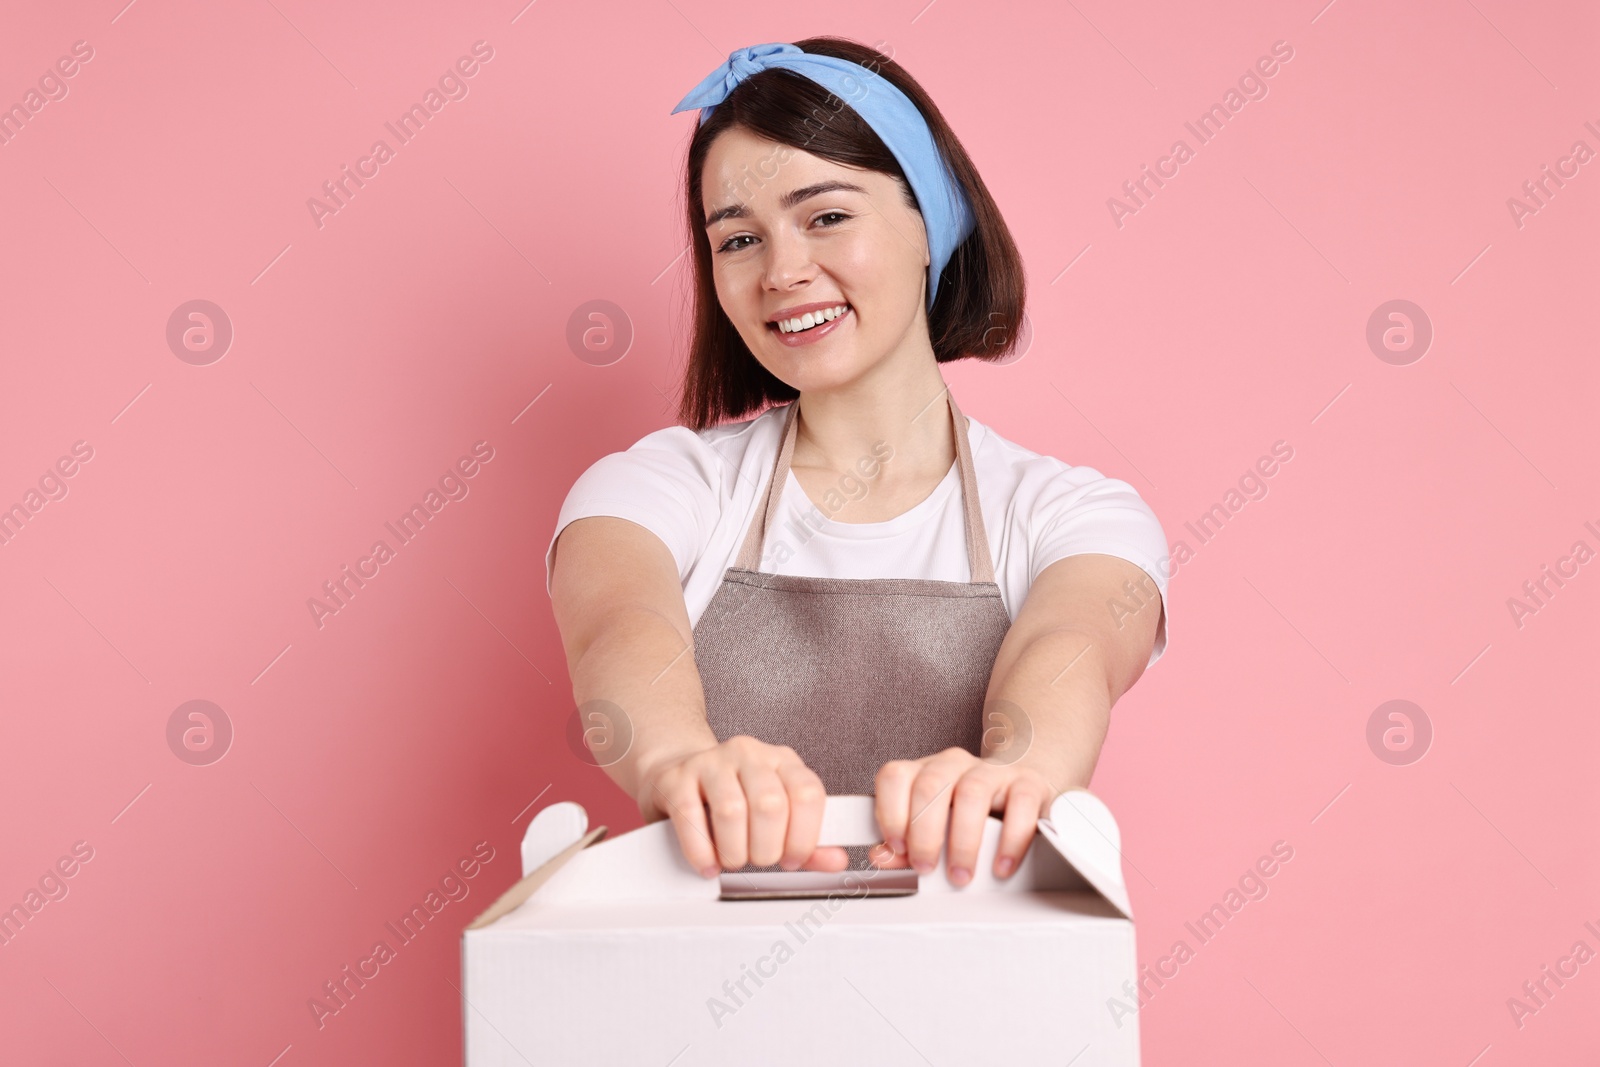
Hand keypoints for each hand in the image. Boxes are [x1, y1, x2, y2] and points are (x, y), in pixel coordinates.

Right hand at [639, 735, 849, 877]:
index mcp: (782, 760)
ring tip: (732, 860)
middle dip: (767, 848)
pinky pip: (691, 817)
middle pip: (770, 805)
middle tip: (758, 859)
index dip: (804, 836)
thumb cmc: (730, 799)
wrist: (676, 773)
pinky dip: (702, 851)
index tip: (793, 859)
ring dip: (734, 851)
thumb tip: (836, 861)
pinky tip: (707, 863)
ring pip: (732, 811)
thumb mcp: (774, 816)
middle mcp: (749, 754)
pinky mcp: (677, 778)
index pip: (808, 793)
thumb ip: (806, 840)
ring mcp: (711, 762)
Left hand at [867, 748, 1059, 886]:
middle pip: (930, 785)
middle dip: (924, 833)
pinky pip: (1020, 803)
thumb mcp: (933, 828)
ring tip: (961, 874)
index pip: (895, 776)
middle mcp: (954, 764)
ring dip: (962, 841)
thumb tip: (882, 856)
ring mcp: (992, 770)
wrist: (1021, 792)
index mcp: (924, 771)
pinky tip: (1000, 866)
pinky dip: (1010, 840)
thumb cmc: (969, 814)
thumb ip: (905, 844)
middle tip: (926, 867)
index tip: (896, 846)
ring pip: (971, 792)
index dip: (890, 812)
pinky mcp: (1028, 784)